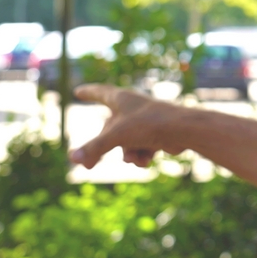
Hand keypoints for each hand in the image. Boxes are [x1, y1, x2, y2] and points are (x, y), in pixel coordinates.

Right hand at [69, 83, 183, 168]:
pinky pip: (140, 147)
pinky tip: (147, 160)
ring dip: (127, 153)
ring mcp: (144, 121)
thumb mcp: (117, 136)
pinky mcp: (155, 134)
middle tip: (89, 167)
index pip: (100, 92)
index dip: (88, 92)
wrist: (183, 131)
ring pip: (125, 141)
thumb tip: (73, 158)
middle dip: (101, 149)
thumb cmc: (149, 124)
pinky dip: (141, 155)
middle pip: (108, 130)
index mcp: (121, 99)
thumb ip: (94, 147)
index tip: (78, 91)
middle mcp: (132, 108)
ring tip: (134, 159)